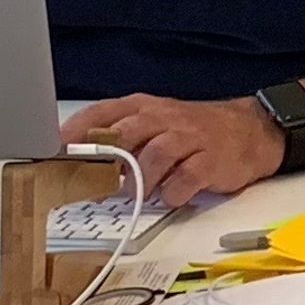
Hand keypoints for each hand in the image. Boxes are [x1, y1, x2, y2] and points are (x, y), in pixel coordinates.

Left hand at [62, 94, 287, 210]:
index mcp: (145, 108)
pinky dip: (173, 193)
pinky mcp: (211, 160)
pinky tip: (172, 196)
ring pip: (155, 155)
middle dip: (105, 160)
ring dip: (141, 181)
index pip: (102, 113)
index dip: (76, 132)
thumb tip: (78, 166)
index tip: (54, 151)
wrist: (251, 131)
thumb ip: (120, 142)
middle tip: (92, 183)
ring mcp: (190, 138)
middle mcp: (165, 118)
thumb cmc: (193, 133)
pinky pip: (186, 179)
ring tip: (139, 194)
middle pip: (126, 133)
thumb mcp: (155, 126)